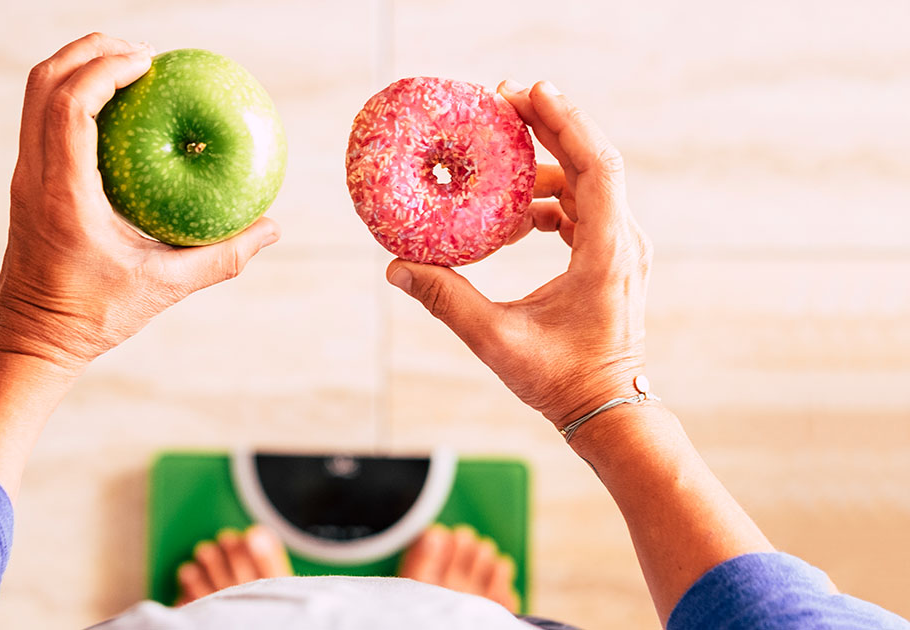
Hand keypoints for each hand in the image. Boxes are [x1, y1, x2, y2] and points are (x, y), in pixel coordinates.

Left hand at [0, 33, 280, 371]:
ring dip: (78, 67)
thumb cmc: (95, 317)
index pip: (70, 106)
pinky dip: (74, 95)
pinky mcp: (26, 183)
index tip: (149, 61)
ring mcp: (24, 177)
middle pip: (43, 82)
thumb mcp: (164, 289)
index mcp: (62, 195)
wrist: (33, 340)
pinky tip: (118, 108)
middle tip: (144, 53)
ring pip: (36, 94)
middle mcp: (33, 177)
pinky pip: (42, 117)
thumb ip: (221, 258)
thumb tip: (272, 230)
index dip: (105, 69)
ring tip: (129, 67)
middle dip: (90, 50)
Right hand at [385, 80, 651, 429]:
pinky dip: (549, 198)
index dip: (564, 121)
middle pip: (591, 161)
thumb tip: (397, 267)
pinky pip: (584, 209)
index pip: (595, 166)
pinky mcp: (611, 259)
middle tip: (501, 101)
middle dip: (548, 126)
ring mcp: (622, 249)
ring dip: (544, 164)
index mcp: (607, 253)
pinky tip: (513, 214)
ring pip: (587, 184)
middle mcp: (624, 242)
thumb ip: (446, 300)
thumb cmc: (562, 381)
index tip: (528, 92)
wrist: (608, 411)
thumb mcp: (496, 341)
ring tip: (497, 157)